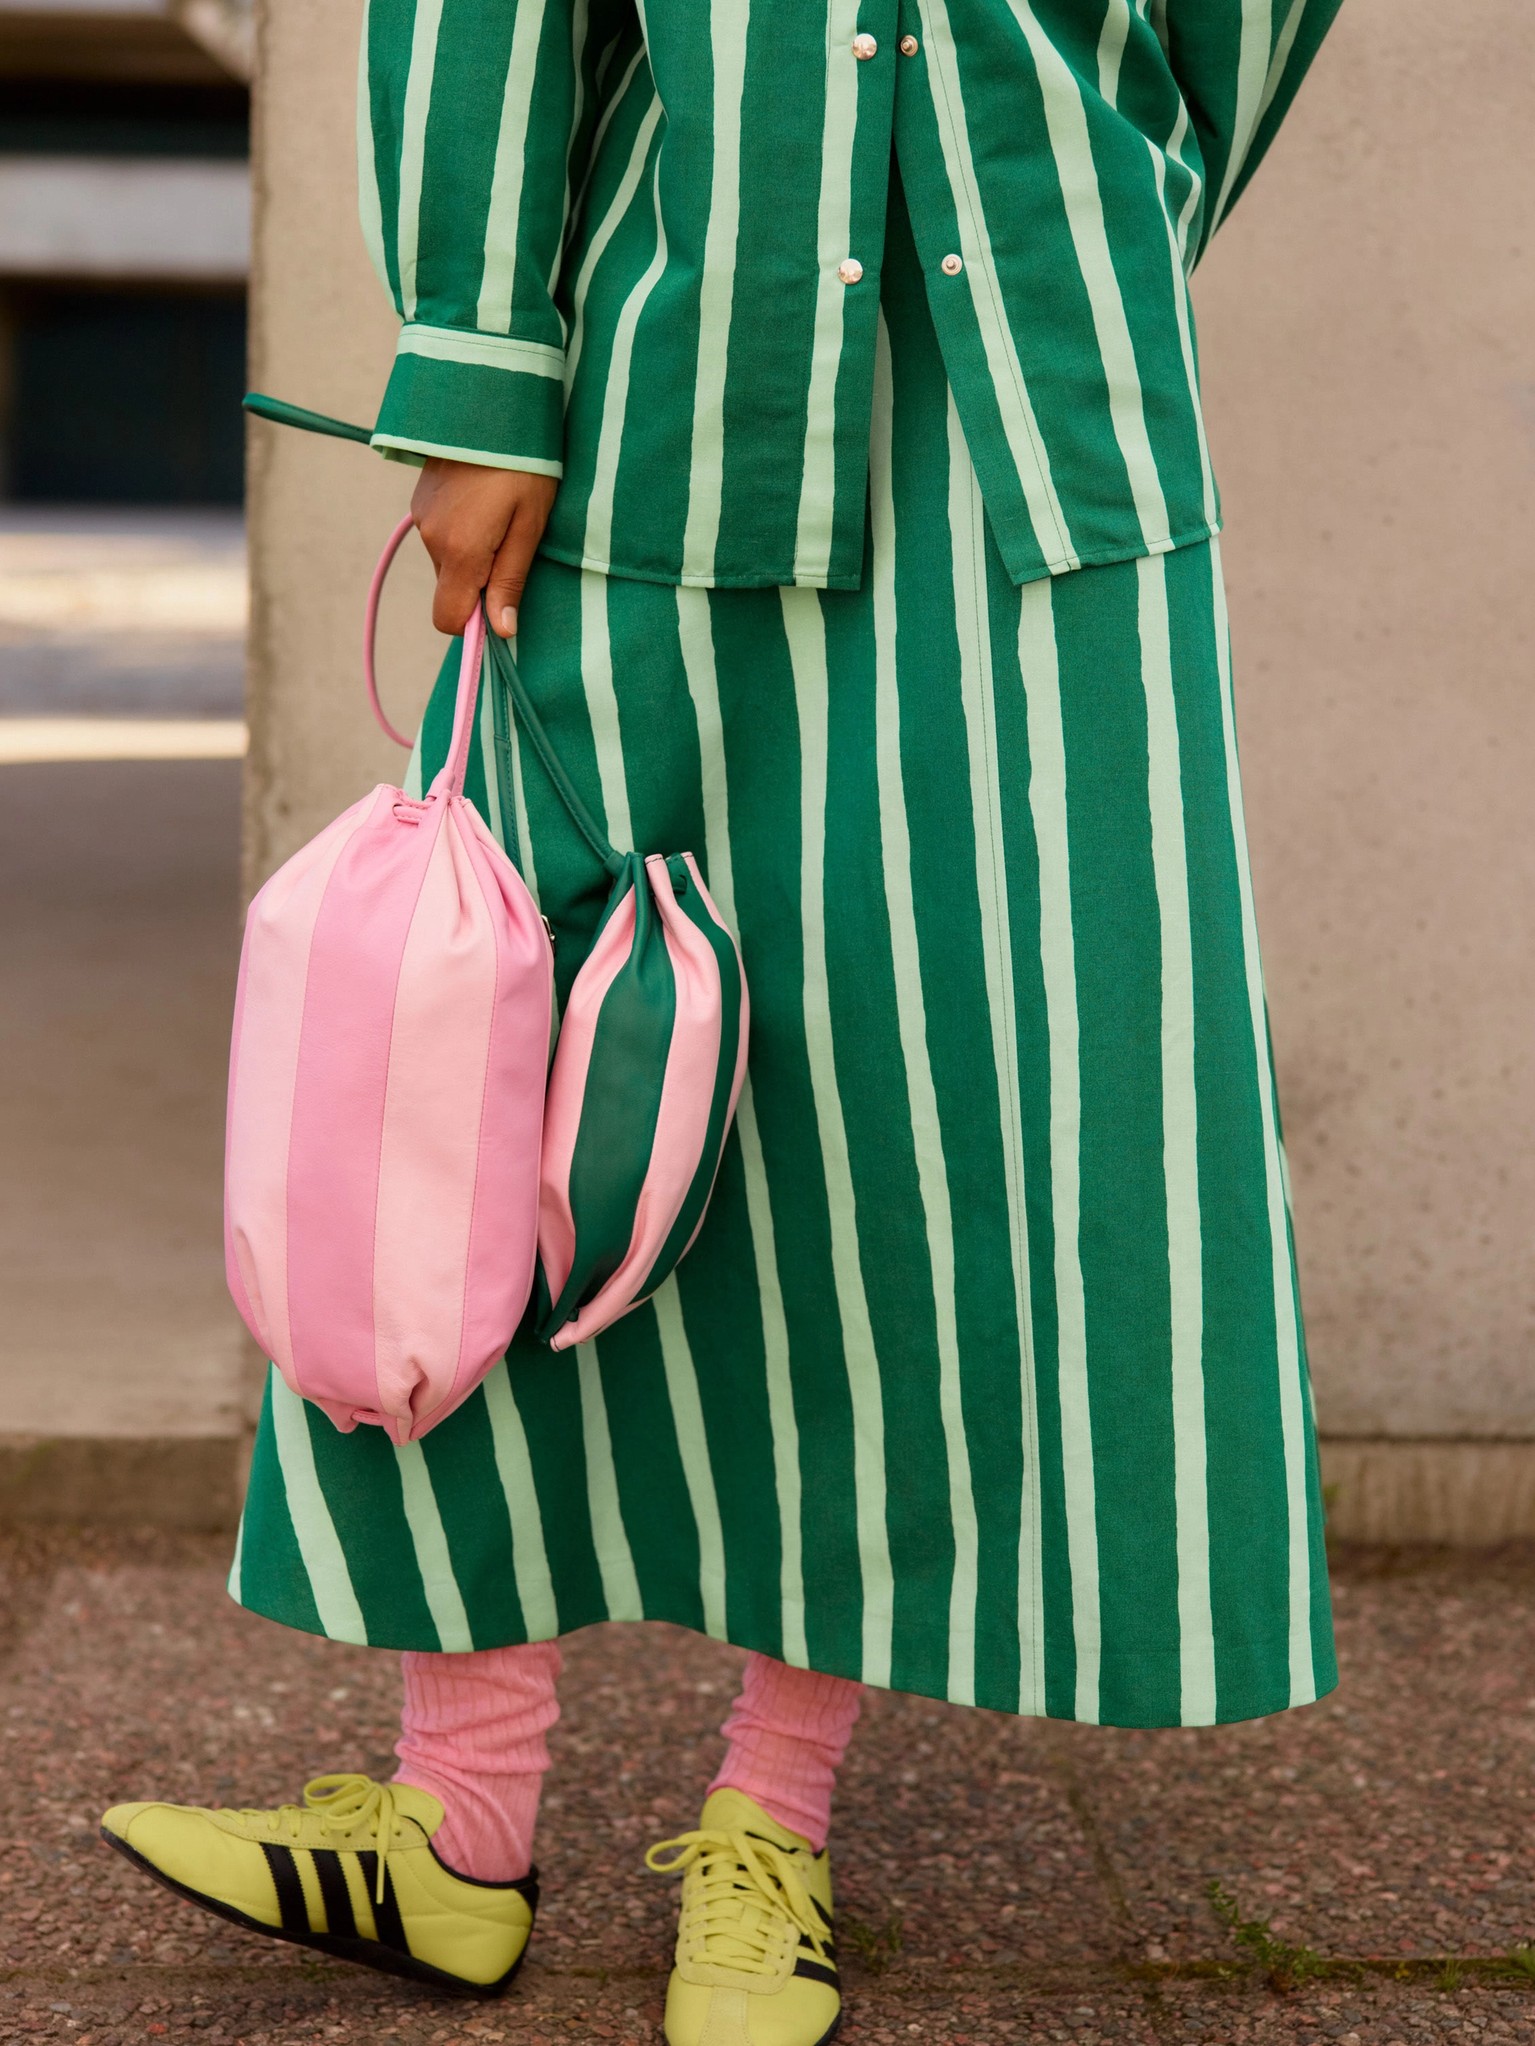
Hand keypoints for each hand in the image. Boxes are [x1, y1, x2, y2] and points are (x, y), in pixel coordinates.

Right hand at [410, 458, 558, 638]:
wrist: (491, 398)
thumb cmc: (524, 463)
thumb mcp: (529, 524)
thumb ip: (511, 579)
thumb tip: (501, 630)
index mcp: (461, 552)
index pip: (448, 618)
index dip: (474, 623)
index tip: (502, 603)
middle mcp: (432, 538)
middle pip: (452, 588)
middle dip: (480, 582)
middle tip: (514, 544)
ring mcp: (422, 517)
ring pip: (447, 561)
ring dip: (473, 553)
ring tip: (501, 514)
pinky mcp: (420, 499)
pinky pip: (440, 535)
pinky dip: (461, 531)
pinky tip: (483, 501)